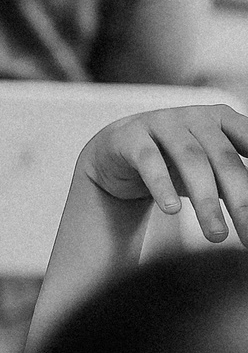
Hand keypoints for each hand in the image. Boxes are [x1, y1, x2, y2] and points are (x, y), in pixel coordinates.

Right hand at [77, 105, 247, 242]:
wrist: (117, 152)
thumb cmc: (172, 163)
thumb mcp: (209, 170)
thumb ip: (236, 183)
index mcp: (221, 119)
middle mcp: (195, 117)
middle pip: (223, 159)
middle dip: (240, 200)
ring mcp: (162, 123)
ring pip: (191, 161)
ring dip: (206, 201)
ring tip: (216, 234)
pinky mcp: (131, 137)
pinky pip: (149, 161)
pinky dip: (162, 186)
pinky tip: (172, 210)